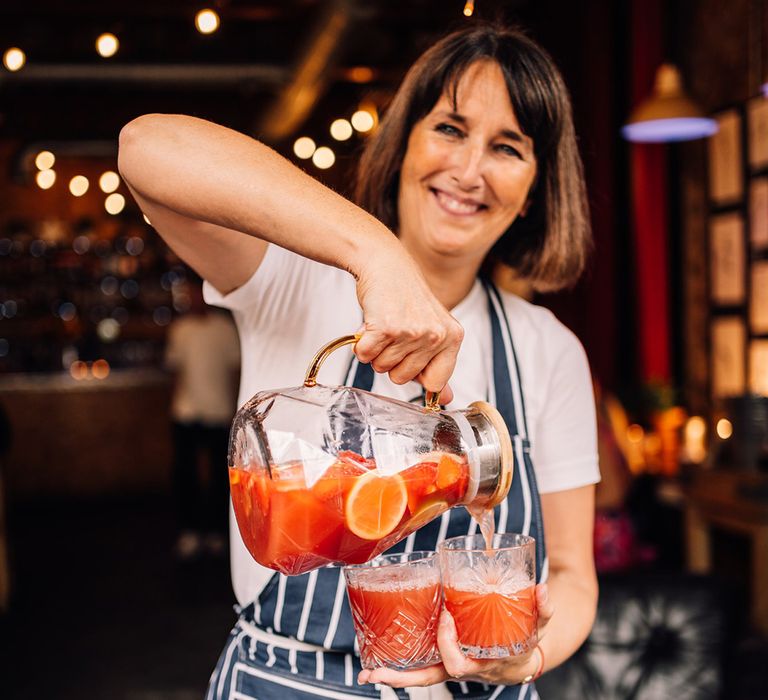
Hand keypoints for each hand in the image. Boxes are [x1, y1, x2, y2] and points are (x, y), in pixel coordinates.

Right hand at [353, 250, 462, 402]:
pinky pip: (364, 357)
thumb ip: (438, 366)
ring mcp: (412, 332)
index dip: (416, 374)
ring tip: (384, 325)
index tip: (409, 356)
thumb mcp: (432, 329)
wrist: (386, 264)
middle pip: (402, 378)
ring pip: (382, 368)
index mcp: (453, 338)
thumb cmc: (406, 298)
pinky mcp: (387, 328)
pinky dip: (361, 345)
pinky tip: (371, 325)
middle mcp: (436, 336)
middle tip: (395, 333)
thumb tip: (445, 400)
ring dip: (376, 351)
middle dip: (391, 361)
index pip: (435, 383)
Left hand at [358, 584, 553, 687]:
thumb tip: (543, 589)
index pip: (459, 663)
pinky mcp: (446, 659)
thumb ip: (543, 609)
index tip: (445, 616)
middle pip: (431, 678)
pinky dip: (400, 668)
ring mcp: (454, 667)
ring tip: (367, 670)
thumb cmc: (529, 639)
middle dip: (402, 677)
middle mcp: (465, 669)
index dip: (448, 644)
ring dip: (393, 676)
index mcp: (485, 663)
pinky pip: (422, 667)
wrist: (526, 660)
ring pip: (421, 677)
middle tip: (376, 670)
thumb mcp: (538, 626)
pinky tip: (378, 661)